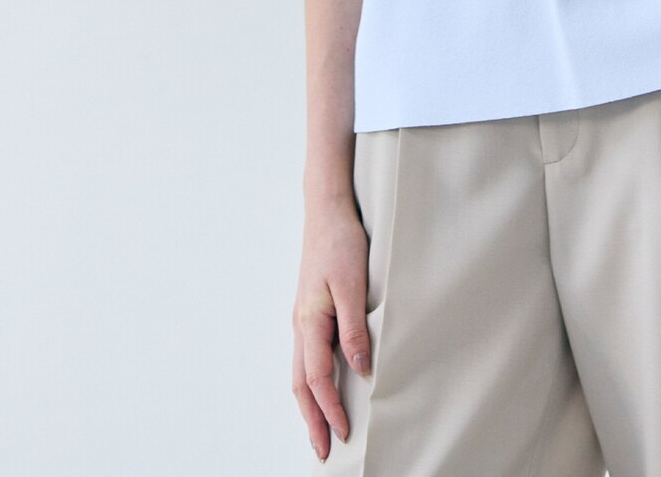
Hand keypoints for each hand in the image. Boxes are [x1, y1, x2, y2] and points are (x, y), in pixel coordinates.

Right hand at [291, 202, 372, 463]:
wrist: (326, 211)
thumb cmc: (341, 243)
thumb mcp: (353, 285)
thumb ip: (354, 328)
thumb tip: (360, 369)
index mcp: (310, 321)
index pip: (318, 379)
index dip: (330, 408)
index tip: (343, 432)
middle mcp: (301, 324)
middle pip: (301, 384)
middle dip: (311, 419)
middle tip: (322, 450)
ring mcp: (303, 318)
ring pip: (301, 371)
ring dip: (309, 403)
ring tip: (319, 427)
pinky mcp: (310, 310)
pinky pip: (307, 355)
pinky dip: (311, 379)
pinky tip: (322, 384)